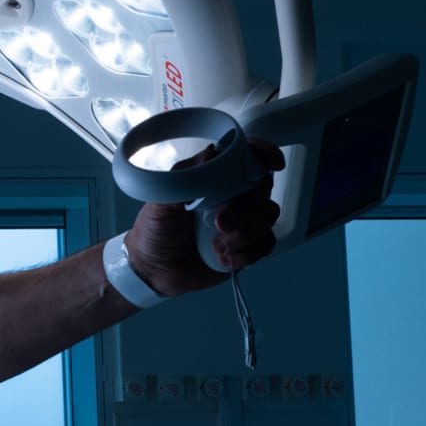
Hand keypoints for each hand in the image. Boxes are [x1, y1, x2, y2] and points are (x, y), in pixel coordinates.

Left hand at [124, 139, 284, 297]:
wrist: (153, 272)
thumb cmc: (154, 233)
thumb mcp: (162, 202)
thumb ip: (187, 178)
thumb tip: (210, 153)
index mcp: (211, 180)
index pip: (244, 157)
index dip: (262, 154)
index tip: (272, 162)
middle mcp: (230, 197)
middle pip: (261, 188)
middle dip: (244, 208)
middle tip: (220, 223)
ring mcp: (241, 221)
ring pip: (268, 215)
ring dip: (245, 233)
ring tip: (217, 246)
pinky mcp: (246, 246)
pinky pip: (266, 242)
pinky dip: (247, 253)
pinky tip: (223, 258)